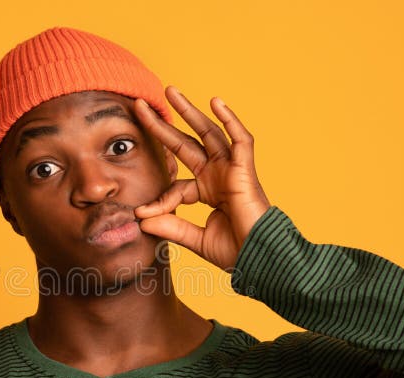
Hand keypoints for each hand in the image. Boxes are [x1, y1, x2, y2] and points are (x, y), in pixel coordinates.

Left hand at [133, 86, 270, 270]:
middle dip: (164, 124)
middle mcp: (218, 175)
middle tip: (141, 106)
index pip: (176, 185)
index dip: (159, 200)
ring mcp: (232, 170)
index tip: (143, 213)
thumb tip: (140, 220)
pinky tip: (215, 102)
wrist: (262, 260)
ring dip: (190, 111)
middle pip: (186, 143)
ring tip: (170, 91)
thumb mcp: (196, 239)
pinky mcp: (246, 170)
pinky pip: (240, 139)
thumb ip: (171, 226)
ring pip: (209, 133)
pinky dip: (230, 120)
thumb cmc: (237, 251)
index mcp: (207, 191)